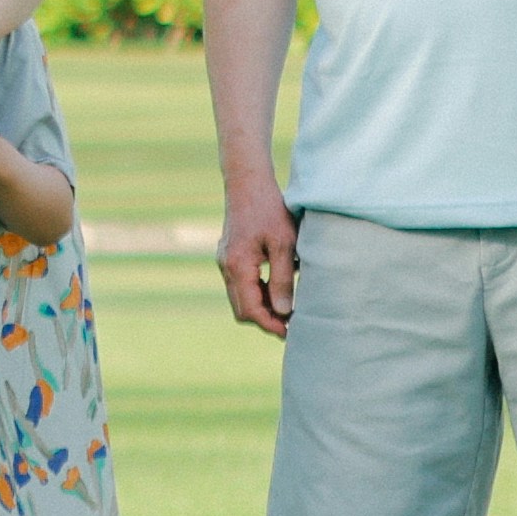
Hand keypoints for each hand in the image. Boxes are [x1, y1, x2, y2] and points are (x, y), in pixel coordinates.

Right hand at [217, 175, 299, 338]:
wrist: (248, 183)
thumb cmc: (269, 209)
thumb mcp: (284, 244)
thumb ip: (282, 279)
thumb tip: (284, 312)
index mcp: (238, 266)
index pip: (250, 310)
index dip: (270, 324)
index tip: (291, 332)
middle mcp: (226, 267)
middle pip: (242, 309)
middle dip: (265, 320)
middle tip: (292, 323)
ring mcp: (225, 261)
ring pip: (240, 298)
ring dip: (262, 306)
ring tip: (288, 307)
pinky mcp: (229, 256)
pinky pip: (240, 284)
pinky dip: (257, 292)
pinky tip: (277, 287)